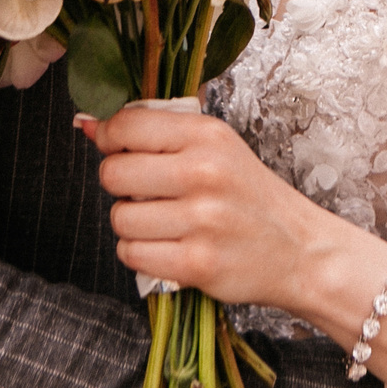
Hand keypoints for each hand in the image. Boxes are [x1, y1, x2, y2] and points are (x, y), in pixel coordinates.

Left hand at [88, 103, 332, 312]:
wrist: (299, 249)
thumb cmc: (250, 197)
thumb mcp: (216, 147)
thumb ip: (156, 132)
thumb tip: (87, 124)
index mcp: (207, 134)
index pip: (126, 125)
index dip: (109, 139)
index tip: (118, 150)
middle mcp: (203, 172)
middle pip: (114, 174)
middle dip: (121, 187)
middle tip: (148, 193)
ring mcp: (200, 219)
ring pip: (120, 219)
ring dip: (132, 225)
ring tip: (164, 223)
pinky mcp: (196, 263)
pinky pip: (132, 254)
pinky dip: (142, 254)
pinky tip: (168, 246)